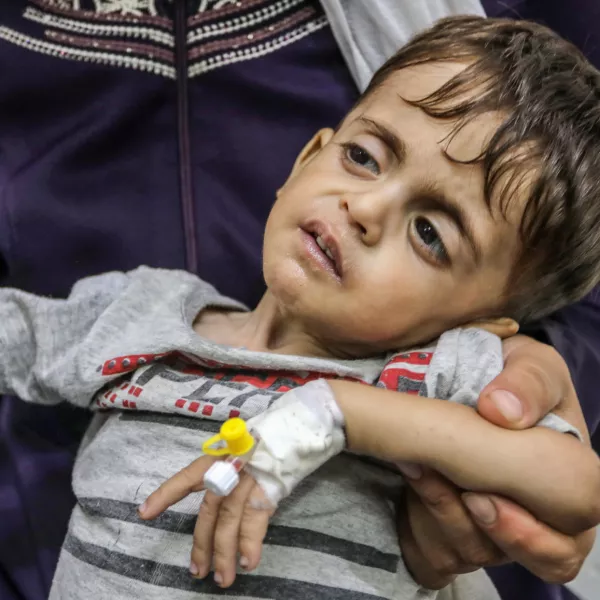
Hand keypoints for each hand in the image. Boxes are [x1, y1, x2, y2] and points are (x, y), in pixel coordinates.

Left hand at [139, 455, 273, 587]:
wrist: (288, 438)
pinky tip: (247, 562)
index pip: (186, 478)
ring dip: (225, 554)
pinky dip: (250, 544)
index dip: (166, 494)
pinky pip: (255, 521)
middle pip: (209, 511)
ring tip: (221, 579)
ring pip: (230, 522)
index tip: (144, 513)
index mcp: (215, 460)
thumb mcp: (233, 457)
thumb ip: (218, 479)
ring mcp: (247, 482)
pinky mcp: (266, 492)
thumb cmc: (257, 450)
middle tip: (196, 572)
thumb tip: (208, 515)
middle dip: (202, 544)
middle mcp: (228, 471)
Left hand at [396, 334, 594, 587]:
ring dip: (436, 510)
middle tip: (453, 491)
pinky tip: (406, 480)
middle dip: (476, 529)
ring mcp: (489, 529)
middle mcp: (531, 517)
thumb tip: (502, 412)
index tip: (482, 499)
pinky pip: (433, 554)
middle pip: (512, 559)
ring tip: (414, 464)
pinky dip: (414, 522)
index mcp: (565, 487)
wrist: (461, 375)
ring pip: (467, 552)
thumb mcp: (529, 364)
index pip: (565, 543)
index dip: (529, 537)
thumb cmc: (509, 374)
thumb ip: (528, 381)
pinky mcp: (448, 533)